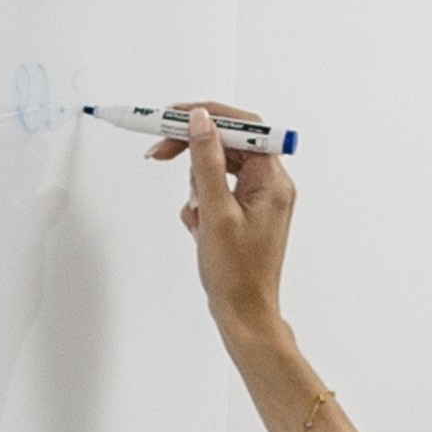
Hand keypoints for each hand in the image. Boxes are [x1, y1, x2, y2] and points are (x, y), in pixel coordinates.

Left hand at [0, 115, 58, 318]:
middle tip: (42, 131)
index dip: (10, 116)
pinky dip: (17, 187)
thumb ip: (35, 187)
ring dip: (19, 162)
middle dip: (17, 138)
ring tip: (38, 159)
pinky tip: (37, 196)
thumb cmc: (2, 275)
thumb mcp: (25, 224)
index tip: (37, 112)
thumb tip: (39, 154)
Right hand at [156, 101, 300, 343]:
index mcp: (273, 181)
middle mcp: (269, 185)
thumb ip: (206, 161)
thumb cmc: (237, 276)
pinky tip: (199, 229)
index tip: (175, 115)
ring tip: (197, 217)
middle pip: (226, 145)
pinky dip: (199, 205)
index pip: (243, 127)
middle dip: (193, 153)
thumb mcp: (216, 212)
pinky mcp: (242, 214)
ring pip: (216, 170)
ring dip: (196, 187)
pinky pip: (214, 192)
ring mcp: (256, 200)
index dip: (207, 115)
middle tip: (158, 152)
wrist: (243, 316)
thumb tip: (201, 120)